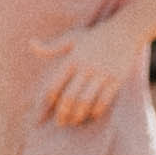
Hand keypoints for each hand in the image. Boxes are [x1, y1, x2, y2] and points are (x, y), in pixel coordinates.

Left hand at [30, 12, 143, 128]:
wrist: (124, 31)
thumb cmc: (95, 37)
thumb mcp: (72, 39)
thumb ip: (52, 47)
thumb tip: (31, 45)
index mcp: (72, 59)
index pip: (54, 86)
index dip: (47, 103)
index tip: (44, 113)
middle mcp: (85, 67)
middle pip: (69, 97)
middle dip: (62, 114)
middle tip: (60, 123)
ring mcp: (101, 74)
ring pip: (85, 101)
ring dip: (78, 114)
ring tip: (75, 120)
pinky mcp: (116, 79)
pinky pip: (104, 100)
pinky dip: (97, 110)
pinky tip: (92, 114)